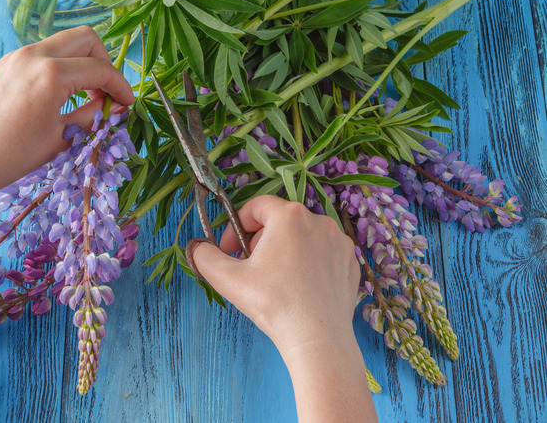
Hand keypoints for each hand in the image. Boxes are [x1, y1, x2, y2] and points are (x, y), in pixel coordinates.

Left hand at [0, 26, 134, 196]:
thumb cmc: (13, 155)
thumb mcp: (62, 137)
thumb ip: (93, 116)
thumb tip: (116, 107)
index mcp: (51, 75)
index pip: (100, 68)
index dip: (120, 86)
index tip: (127, 103)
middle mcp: (33, 56)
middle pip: (85, 39)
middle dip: (103, 63)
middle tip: (106, 94)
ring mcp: (16, 57)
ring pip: (63, 43)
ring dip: (81, 63)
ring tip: (83, 97)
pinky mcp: (5, 64)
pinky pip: (42, 54)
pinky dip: (59, 67)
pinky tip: (58, 96)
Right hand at [188, 195, 360, 364]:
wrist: (317, 339)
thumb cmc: (274, 305)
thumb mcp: (228, 279)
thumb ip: (204, 257)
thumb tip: (196, 248)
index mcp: (289, 216)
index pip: (255, 206)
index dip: (236, 227)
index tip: (230, 251)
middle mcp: (319, 221)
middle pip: (279, 220)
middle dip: (260, 240)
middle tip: (251, 268)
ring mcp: (339, 241)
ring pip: (301, 235)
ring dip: (284, 250)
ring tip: (275, 279)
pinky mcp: (350, 261)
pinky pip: (322, 252)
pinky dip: (307, 263)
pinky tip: (299, 287)